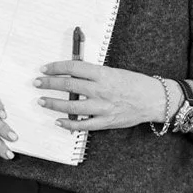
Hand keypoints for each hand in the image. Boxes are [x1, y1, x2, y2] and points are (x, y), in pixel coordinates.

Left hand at [33, 62, 164, 131]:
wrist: (155, 99)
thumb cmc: (135, 83)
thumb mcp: (114, 72)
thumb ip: (94, 74)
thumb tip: (73, 73)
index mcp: (103, 74)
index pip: (74, 68)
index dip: (56, 67)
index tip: (44, 68)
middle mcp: (101, 90)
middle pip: (69, 85)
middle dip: (49, 84)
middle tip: (37, 83)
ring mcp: (103, 107)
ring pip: (72, 106)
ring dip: (54, 103)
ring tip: (42, 101)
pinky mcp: (106, 121)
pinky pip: (83, 125)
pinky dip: (69, 123)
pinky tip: (58, 121)